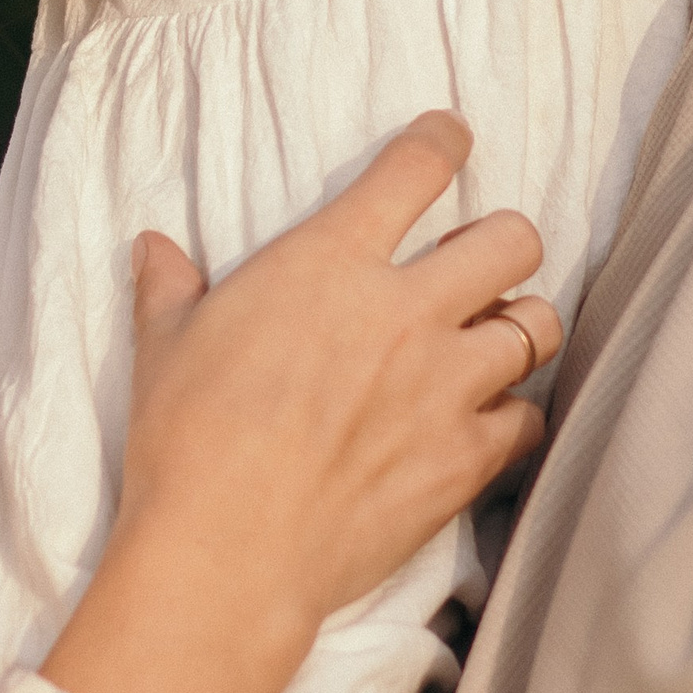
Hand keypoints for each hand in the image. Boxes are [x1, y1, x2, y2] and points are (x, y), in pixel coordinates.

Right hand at [117, 112, 557, 642]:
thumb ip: (171, 287)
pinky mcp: (464, 459)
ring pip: (538, 325)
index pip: (417, 168)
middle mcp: (405, 311)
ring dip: (519, 325)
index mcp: (332, 262)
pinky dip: (514, 415)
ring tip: (492, 340)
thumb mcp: (166, 346)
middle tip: (479, 263)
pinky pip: (528, 418)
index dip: (443, 140)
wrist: (227, 553)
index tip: (450, 138)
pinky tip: (485, 423)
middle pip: (513, 238)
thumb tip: (154, 247)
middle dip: (505, 241)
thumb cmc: (187, 441)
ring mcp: (445, 386)